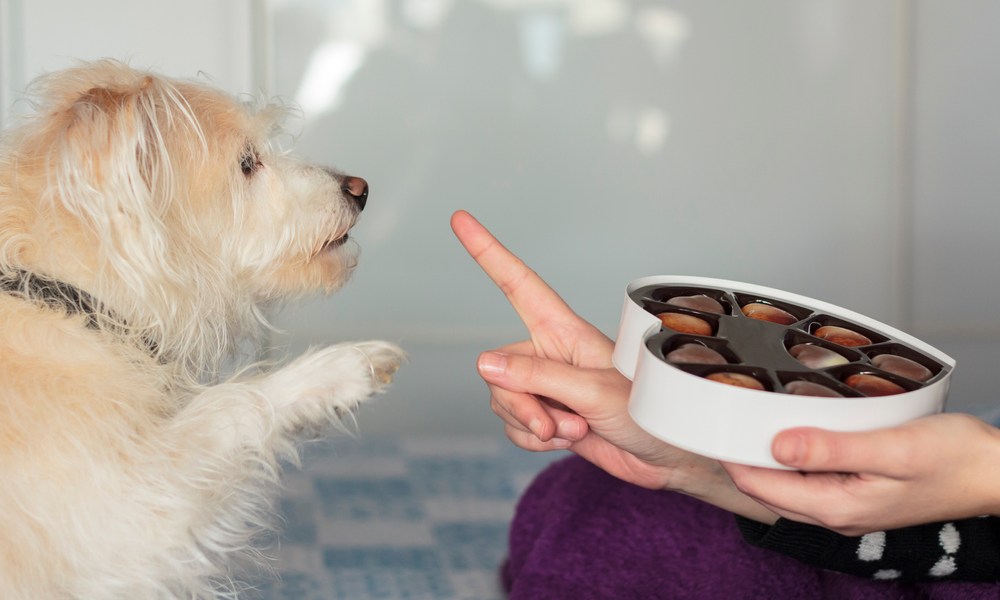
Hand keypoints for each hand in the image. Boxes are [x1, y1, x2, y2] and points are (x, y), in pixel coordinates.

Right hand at [451, 210, 777, 521]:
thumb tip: (484, 363)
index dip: (488, 252)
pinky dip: (533, 441)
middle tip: (554, 423)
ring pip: (502, 400)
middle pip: (498, 369)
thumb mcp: (593, 392)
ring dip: (532, 425)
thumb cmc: (648, 412)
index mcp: (564, 330)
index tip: (461, 220)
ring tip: (574, 430)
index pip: (518, 284)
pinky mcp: (545, 416)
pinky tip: (566, 441)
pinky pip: (513, 426)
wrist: (666, 458)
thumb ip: (537, 377)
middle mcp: (549, 353)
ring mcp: (546, 386)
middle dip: (519, 403)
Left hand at [724, 412, 999, 534]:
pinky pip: (810, 480)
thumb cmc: (955, 459)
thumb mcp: (892, 448)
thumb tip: (777, 446)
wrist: (996, 472)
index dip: (732, 457)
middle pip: (768, 489)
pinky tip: (791, 433)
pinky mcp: (857, 494)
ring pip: (787, 485)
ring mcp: (847, 506)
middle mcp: (837, 513)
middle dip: (741, 458)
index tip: (711, 425)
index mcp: (838, 506)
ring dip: (765, 458)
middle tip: (721, 417)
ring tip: (746, 420)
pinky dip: (792, 458)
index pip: (762, 486)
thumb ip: (833, 449)